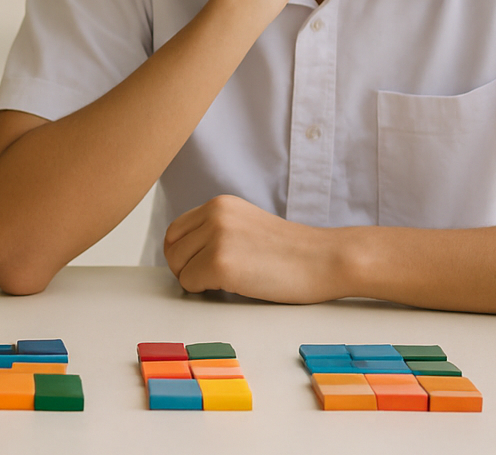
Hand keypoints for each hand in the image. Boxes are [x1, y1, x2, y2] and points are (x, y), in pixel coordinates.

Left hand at [163, 194, 345, 303]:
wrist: (324, 259)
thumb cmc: (292, 252)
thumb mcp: (247, 226)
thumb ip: (216, 231)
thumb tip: (183, 254)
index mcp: (219, 204)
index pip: (176, 230)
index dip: (183, 253)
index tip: (199, 266)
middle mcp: (214, 215)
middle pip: (171, 248)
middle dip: (185, 268)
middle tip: (211, 280)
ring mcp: (216, 237)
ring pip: (178, 267)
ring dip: (195, 280)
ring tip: (228, 282)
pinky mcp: (219, 263)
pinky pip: (190, 284)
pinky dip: (205, 291)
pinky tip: (235, 286)